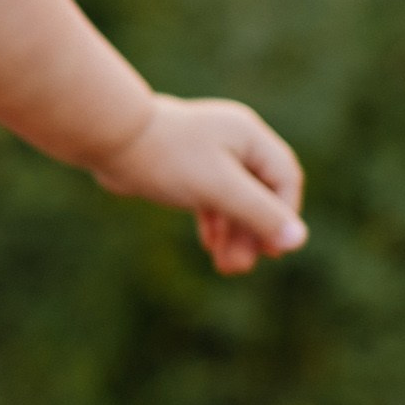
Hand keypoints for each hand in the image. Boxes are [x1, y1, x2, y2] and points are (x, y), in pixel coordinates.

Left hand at [88, 94, 306, 275]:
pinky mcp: (183, 167)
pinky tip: (211, 248)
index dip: (283, 215)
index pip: (285, 178)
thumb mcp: (219, 188)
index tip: (272, 249)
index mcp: (248, 136)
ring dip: (234, 234)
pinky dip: (213, 223)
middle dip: (253, 232)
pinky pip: (210, 198)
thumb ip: (258, 213)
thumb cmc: (166, 158)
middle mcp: (232, 141)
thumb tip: (297, 240)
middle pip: (259, 192)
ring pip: (233, 199)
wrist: (107, 139)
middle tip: (242, 268)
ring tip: (227, 268)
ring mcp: (207, 154)